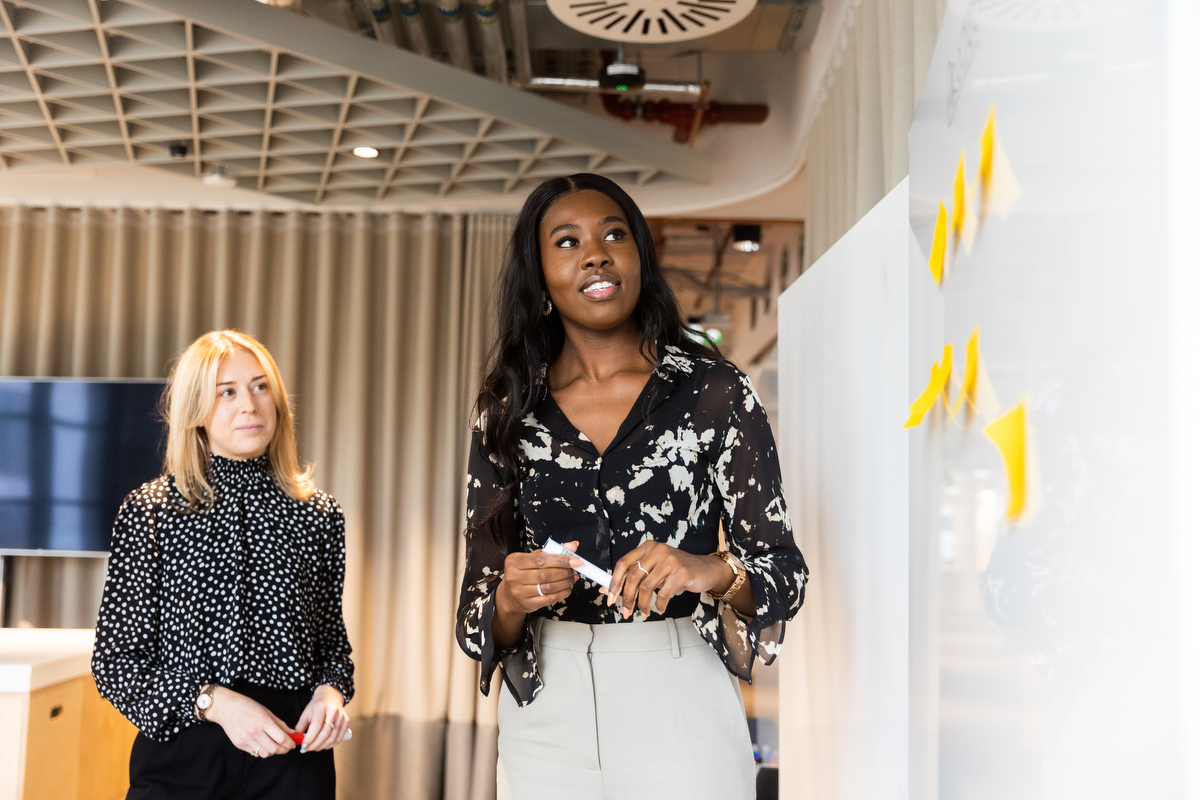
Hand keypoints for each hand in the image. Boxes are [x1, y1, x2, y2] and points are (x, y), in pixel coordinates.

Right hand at [206, 686, 294, 757]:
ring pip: (264, 754)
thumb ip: (279, 724)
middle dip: (284, 750)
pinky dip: (261, 750)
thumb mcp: (266, 711)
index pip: (281, 738)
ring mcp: (246, 740)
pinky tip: (262, 743)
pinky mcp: (239, 745)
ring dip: (272, 752)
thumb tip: (291, 733)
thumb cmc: (248, 706)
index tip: (293, 743)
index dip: (290, 743)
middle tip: (287, 747)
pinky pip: (254, 752)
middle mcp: (255, 732)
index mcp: (264, 722)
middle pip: (274, 749)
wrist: (226, 708)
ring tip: (274, 745)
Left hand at [295, 685, 348, 751]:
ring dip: (321, 746)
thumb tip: (298, 740)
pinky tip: (323, 746)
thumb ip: (300, 726)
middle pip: (325, 733)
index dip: (309, 738)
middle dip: (314, 745)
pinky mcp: (346, 721)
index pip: (316, 725)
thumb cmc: (316, 706)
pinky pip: (339, 738)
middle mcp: (334, 711)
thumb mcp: (306, 713)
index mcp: (322, 707)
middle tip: (306, 749)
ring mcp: (341, 717)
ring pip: (332, 738)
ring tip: (313, 748)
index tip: (303, 746)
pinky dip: (330, 745)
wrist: (330, 696)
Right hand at [495, 542, 582, 615]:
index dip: (561, 560)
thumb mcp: (533, 558)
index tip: (576, 561)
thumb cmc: (523, 572)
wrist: (510, 595)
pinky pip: (549, 599)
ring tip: (573, 578)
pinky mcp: (527, 604)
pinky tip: (567, 588)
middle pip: (546, 574)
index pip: (541, 559)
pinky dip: (562, 593)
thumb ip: (552, 551)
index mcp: (514, 561)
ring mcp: (519, 592)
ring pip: (549, 587)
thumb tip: (573, 545)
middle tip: (575, 570)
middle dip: (565, 572)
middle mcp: (514, 577)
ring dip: (565, 583)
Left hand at [607, 542, 730, 618]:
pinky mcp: (681, 572)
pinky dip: (659, 605)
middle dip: (627, 598)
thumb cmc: (675, 570)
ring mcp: (670, 560)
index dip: (614, 582)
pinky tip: (659, 609)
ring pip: (647, 587)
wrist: (704, 569)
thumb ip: (633, 578)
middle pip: (633, 576)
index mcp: (647, 547)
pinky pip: (663, 594)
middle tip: (626, 612)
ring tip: (644, 613)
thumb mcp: (653, 570)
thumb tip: (606, 590)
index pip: (623, 563)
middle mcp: (657, 550)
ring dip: (643, 604)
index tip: (609, 598)